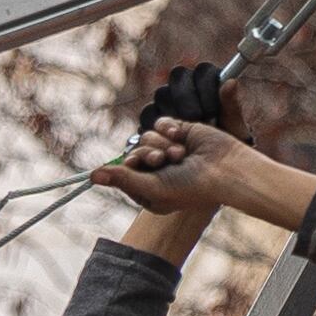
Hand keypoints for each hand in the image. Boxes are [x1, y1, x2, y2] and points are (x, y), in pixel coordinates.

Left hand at [113, 118, 311, 233]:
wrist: (224, 170)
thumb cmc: (190, 187)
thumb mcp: (152, 188)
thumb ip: (122, 180)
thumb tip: (91, 176)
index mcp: (148, 191)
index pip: (123, 173)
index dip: (130, 166)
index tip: (140, 166)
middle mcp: (156, 172)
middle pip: (134, 152)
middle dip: (148, 154)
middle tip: (164, 161)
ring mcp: (166, 151)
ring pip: (146, 137)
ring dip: (162, 143)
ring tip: (180, 154)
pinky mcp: (177, 132)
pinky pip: (158, 124)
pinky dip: (168, 129)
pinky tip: (182, 137)